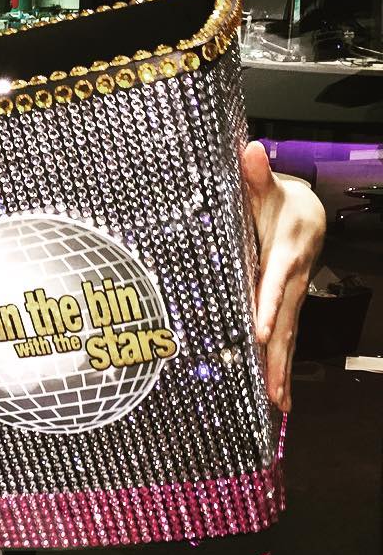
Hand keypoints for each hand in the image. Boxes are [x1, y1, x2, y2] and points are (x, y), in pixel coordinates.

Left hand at [241, 140, 325, 410]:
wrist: (304, 211)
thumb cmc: (278, 199)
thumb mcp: (267, 185)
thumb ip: (255, 174)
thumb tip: (251, 151)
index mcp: (285, 252)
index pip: (275, 282)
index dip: (269, 307)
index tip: (261, 332)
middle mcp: (293, 280)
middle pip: (287, 321)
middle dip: (279, 356)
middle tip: (273, 390)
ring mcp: (293, 297)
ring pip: (289, 336)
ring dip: (282, 370)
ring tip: (276, 404)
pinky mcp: (287, 306)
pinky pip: (286, 337)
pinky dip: (281, 365)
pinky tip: (275, 394)